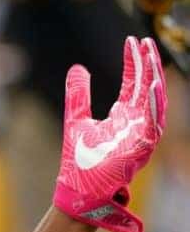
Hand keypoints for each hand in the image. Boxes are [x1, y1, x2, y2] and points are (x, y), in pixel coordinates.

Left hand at [53, 36, 166, 231]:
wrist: (78, 191)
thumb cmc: (79, 160)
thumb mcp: (76, 118)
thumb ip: (79, 94)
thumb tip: (78, 67)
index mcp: (123, 116)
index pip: (134, 83)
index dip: (135, 62)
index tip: (132, 40)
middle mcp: (136, 124)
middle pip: (147, 88)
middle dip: (148, 64)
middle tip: (145, 40)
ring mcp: (141, 136)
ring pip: (155, 102)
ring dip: (154, 79)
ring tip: (150, 55)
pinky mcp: (142, 149)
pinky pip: (153, 123)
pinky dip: (155, 105)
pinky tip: (153, 85)